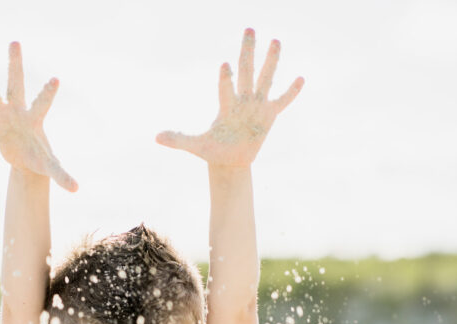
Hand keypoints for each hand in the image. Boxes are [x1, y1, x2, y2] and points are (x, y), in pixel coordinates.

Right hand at [0, 42, 77, 191]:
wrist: (27, 159)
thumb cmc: (41, 157)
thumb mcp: (50, 167)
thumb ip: (62, 175)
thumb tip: (77, 190)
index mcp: (35, 118)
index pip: (42, 102)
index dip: (48, 92)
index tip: (56, 79)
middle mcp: (18, 110)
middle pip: (15, 83)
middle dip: (15, 64)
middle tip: (15, 41)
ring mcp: (2, 115)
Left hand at [156, 28, 303, 166]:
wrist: (229, 161)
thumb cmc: (213, 150)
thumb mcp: (195, 146)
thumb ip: (178, 139)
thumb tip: (155, 137)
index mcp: (225, 105)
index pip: (225, 87)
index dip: (225, 78)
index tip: (224, 65)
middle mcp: (242, 100)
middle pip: (246, 71)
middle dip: (247, 52)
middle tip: (249, 29)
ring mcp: (256, 106)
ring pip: (265, 79)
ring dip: (271, 61)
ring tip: (275, 41)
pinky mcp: (269, 115)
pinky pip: (282, 101)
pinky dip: (291, 92)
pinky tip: (300, 78)